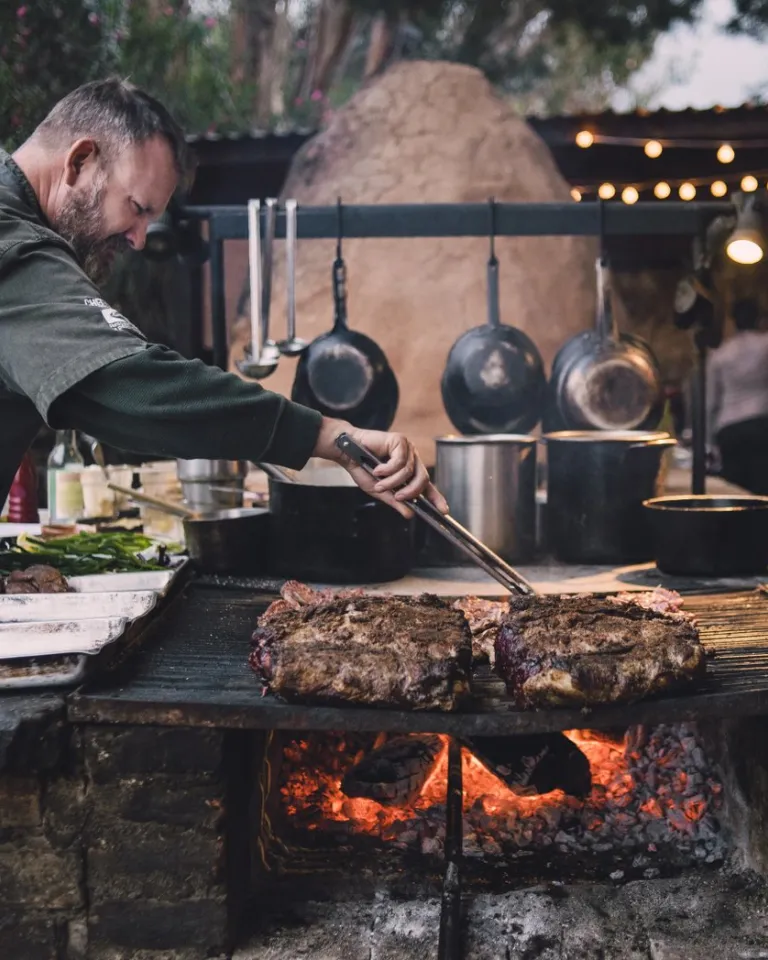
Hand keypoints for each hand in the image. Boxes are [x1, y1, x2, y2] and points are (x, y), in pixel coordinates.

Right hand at [313, 418, 448, 518]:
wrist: (346, 452)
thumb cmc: (361, 468)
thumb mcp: (379, 490)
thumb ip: (395, 500)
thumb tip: (409, 514)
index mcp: (409, 471)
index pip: (427, 485)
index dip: (436, 498)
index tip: (444, 511)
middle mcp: (411, 459)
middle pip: (423, 479)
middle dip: (411, 491)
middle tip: (398, 497)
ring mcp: (406, 449)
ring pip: (409, 472)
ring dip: (393, 481)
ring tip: (379, 482)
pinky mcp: (399, 441)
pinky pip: (400, 461)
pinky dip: (388, 469)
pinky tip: (377, 469)